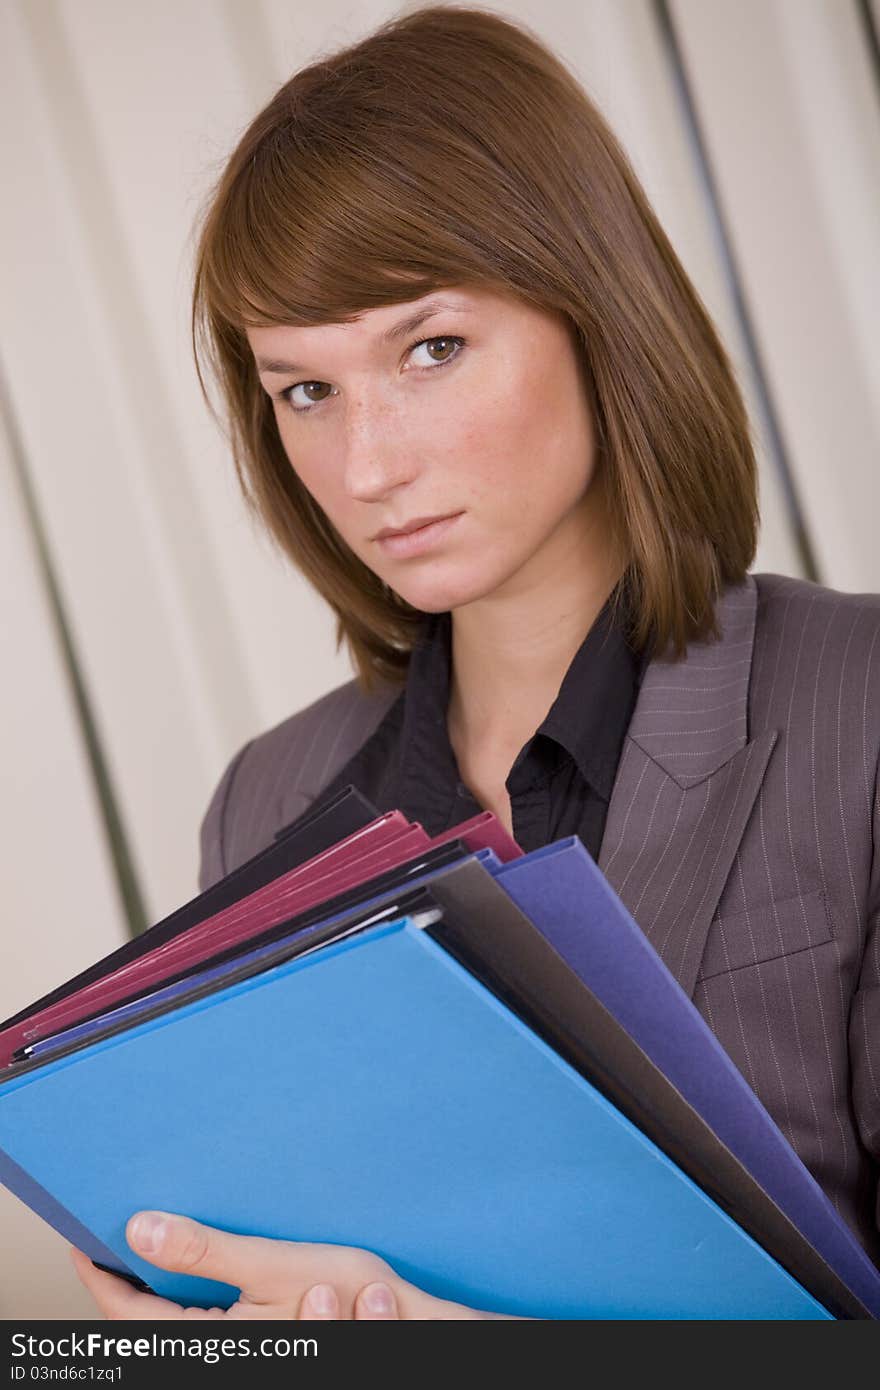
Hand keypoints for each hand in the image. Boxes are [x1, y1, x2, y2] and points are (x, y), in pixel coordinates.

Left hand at [70, 1211, 509, 1319]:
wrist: (407, 1321)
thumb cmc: (350, 1297)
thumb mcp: (273, 1264)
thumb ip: (205, 1251)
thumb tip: (140, 1227)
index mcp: (204, 1341)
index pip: (124, 1309)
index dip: (98, 1267)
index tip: (81, 1228)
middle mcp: (213, 1346)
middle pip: (140, 1313)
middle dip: (123, 1268)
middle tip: (110, 1219)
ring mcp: (234, 1341)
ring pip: (171, 1311)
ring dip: (157, 1274)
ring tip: (148, 1229)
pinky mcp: (254, 1330)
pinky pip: (202, 1310)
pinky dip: (191, 1279)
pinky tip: (199, 1250)